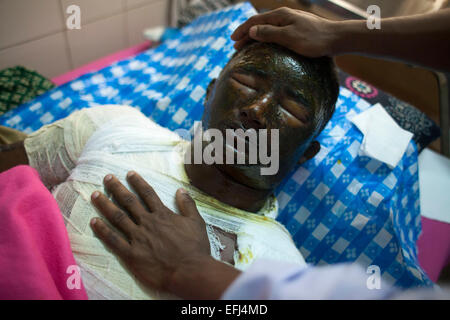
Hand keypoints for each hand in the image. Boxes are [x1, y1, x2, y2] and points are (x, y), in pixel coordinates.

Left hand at [90, 171, 210, 293]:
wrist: (189, 272)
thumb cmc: (195, 248)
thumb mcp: (196, 222)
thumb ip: (188, 205)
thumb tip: (181, 190)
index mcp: (162, 214)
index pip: (147, 194)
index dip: (138, 182)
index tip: (129, 173)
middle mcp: (147, 223)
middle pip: (129, 202)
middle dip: (116, 188)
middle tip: (107, 178)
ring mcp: (138, 238)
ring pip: (118, 217)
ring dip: (105, 205)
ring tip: (95, 195)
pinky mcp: (131, 254)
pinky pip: (113, 240)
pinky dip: (102, 230)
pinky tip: (94, 221)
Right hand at [231, 7, 337, 56]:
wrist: (337, 39)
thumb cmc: (313, 39)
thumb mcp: (289, 37)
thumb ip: (269, 33)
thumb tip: (251, 30)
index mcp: (280, 15)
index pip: (255, 21)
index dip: (242, 30)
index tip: (232, 40)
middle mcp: (285, 16)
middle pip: (260, 23)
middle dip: (246, 34)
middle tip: (236, 46)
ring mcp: (292, 22)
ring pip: (268, 28)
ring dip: (256, 36)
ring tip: (248, 45)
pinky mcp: (298, 30)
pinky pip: (276, 32)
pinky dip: (266, 38)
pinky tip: (267, 45)